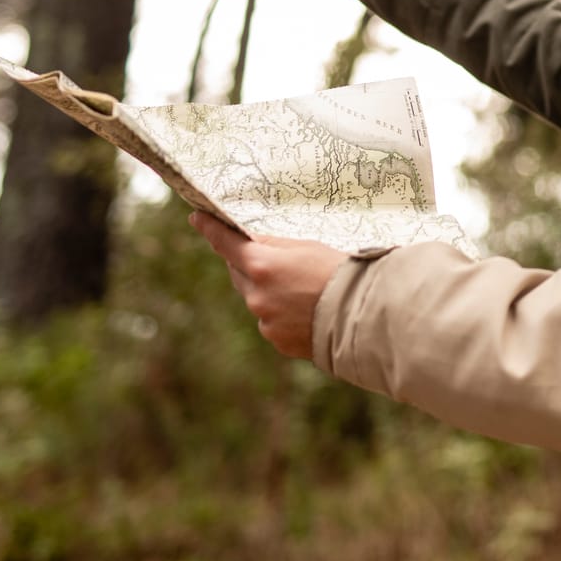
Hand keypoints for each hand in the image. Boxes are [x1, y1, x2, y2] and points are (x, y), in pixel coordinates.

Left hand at [190, 211, 346, 359]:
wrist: (363, 317)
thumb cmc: (341, 273)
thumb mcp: (309, 248)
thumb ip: (276, 247)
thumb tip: (254, 244)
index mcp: (262, 266)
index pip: (227, 244)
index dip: (210, 229)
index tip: (197, 218)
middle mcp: (256, 296)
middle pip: (240, 273)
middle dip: (249, 264)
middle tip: (272, 257)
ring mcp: (265, 322)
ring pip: (257, 299)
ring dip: (270, 291)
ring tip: (304, 288)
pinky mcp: (277, 341)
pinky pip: (271, 321)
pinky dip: (282, 313)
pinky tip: (307, 309)